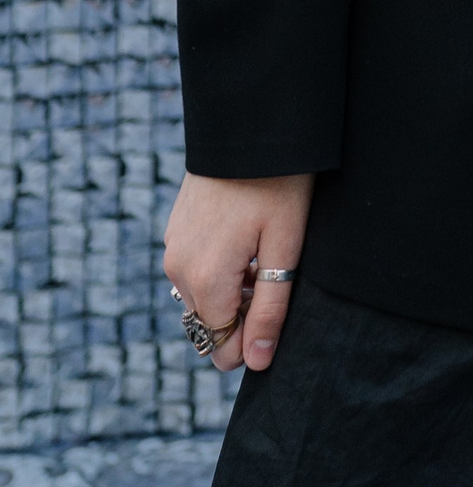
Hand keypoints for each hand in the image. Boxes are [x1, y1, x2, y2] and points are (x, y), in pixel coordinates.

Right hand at [162, 171, 313, 373]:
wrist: (250, 123)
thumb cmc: (278, 184)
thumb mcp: (285, 248)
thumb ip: (270, 309)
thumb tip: (257, 363)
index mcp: (204, 280)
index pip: (221, 347)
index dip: (254, 340)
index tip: (279, 309)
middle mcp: (177, 270)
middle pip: (210, 323)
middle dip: (242, 316)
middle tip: (276, 277)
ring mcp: (172, 248)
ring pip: (202, 297)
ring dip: (232, 292)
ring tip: (263, 254)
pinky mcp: (175, 230)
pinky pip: (194, 270)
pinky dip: (219, 269)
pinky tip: (246, 240)